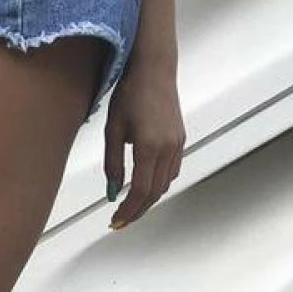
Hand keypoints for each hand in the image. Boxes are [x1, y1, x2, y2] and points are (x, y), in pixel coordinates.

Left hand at [103, 60, 184, 228]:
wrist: (154, 69)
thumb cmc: (130, 94)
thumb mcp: (113, 131)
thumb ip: (112, 164)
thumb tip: (112, 192)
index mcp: (149, 147)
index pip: (139, 191)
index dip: (127, 211)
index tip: (115, 221)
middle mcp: (167, 149)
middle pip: (153, 193)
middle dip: (137, 211)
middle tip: (120, 222)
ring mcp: (177, 145)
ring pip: (164, 185)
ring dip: (147, 200)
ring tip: (129, 208)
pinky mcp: (180, 140)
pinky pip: (171, 172)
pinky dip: (158, 185)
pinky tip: (144, 188)